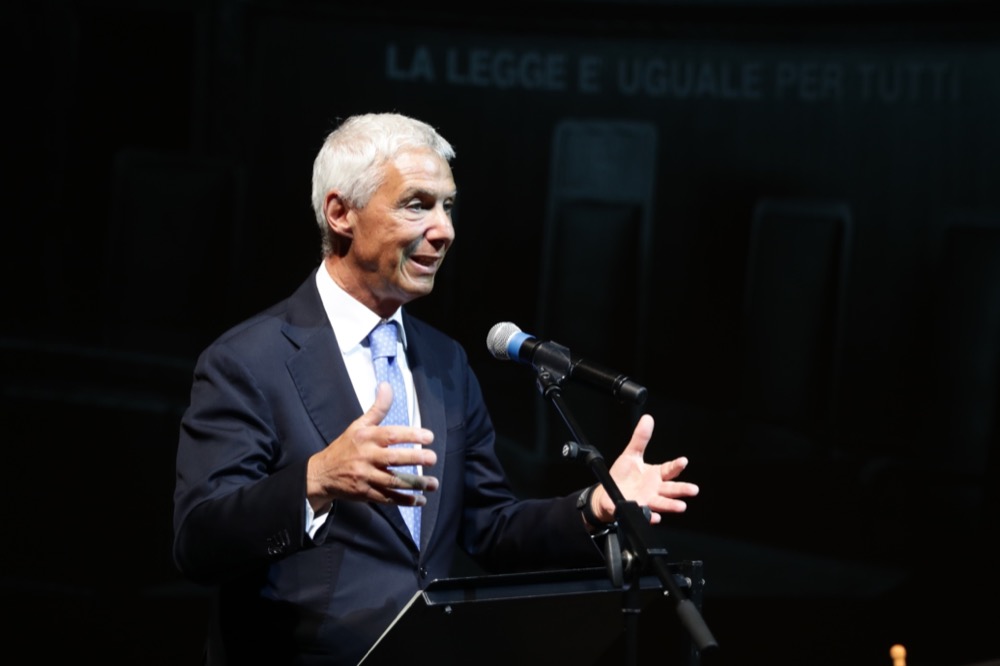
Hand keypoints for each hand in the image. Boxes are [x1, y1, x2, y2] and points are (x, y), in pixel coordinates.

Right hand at [306, 382, 438, 511]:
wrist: (321, 474)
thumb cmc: (345, 446)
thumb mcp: (358, 425)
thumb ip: (377, 408)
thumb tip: (386, 385)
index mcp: (366, 438)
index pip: (391, 435)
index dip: (411, 435)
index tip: (429, 437)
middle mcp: (366, 457)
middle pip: (393, 459)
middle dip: (415, 459)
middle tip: (433, 458)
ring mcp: (365, 476)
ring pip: (393, 481)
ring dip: (415, 484)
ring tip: (433, 484)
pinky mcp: (364, 493)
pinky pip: (387, 498)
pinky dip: (404, 500)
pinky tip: (420, 501)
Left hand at [590, 414, 698, 524]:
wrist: (607, 493)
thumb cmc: (623, 475)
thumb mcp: (631, 454)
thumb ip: (640, 439)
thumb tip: (647, 419)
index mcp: (656, 475)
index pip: (669, 469)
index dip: (677, 465)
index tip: (683, 461)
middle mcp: (655, 489)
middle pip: (671, 489)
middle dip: (682, 490)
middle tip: (693, 490)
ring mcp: (647, 500)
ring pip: (662, 503)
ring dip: (671, 505)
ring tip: (681, 507)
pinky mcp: (636, 510)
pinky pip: (645, 514)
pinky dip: (650, 516)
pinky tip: (655, 517)